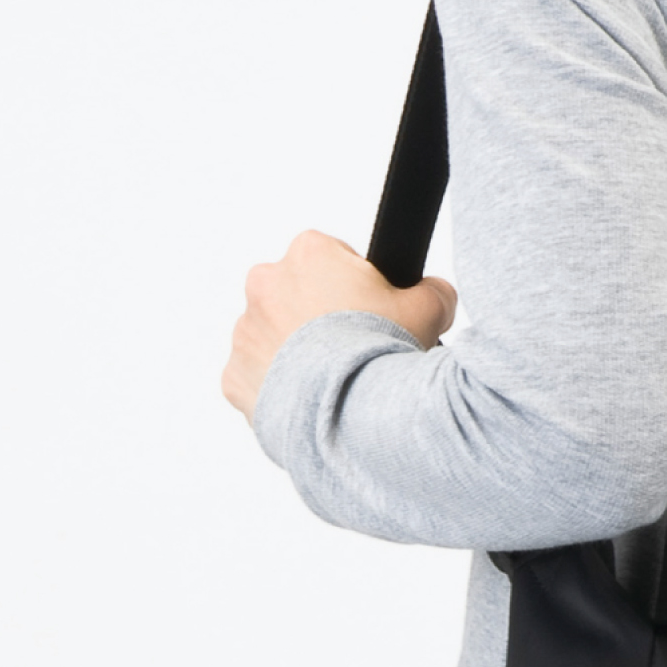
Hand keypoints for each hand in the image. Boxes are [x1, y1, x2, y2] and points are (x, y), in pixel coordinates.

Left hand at [222, 229, 456, 425]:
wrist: (351, 412)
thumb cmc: (381, 353)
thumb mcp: (430, 309)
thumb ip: (432, 290)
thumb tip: (433, 293)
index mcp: (310, 254)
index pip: (333, 256)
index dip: (358, 284)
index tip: (373, 310)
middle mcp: (267, 284)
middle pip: (298, 292)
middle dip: (321, 315)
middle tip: (356, 345)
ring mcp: (246, 331)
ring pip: (275, 335)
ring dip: (298, 351)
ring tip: (336, 378)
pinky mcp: (234, 376)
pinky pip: (257, 376)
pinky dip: (280, 386)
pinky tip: (314, 398)